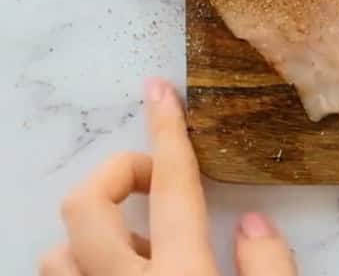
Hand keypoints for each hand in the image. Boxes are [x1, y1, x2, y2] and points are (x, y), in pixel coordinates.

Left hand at [40, 78, 297, 275]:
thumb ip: (269, 266)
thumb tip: (253, 222)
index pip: (172, 187)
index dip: (167, 131)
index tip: (160, 91)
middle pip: (86, 205)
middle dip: (118, 175)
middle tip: (157, 184)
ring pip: (58, 251)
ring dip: (97, 234)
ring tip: (143, 244)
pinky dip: (85, 263)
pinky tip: (127, 271)